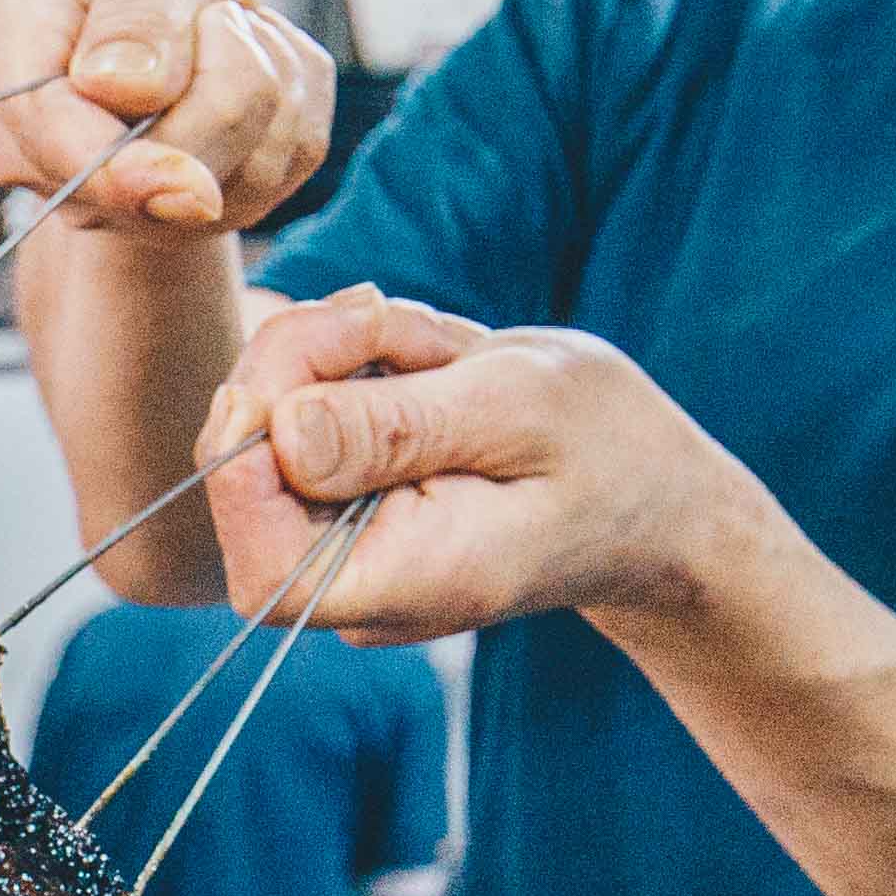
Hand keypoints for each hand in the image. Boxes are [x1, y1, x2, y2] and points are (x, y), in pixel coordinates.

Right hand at [0, 0, 338, 237]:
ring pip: (229, 184)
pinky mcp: (186, 212)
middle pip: (148, 180)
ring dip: (267, 87)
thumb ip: (139, 6)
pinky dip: (293, 106)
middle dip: (224, 87)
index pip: (52, 139)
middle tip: (219, 14)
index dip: (124, 171)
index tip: (196, 189)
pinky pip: (280, 172)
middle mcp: (39, 145)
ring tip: (228, 34)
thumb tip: (121, 89)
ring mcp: (108, 193)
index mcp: (4, 50)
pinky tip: (250, 68)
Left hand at [201, 286, 767, 643]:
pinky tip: (423, 358)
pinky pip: (307, 420)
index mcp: (413, 580)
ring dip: (332, 353)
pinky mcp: (352, 502)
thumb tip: (284, 434)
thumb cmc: (608, 448)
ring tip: (434, 343)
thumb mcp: (517, 407)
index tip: (287, 373)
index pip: (264, 566)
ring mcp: (355, 546)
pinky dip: (351, 365)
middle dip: (295, 368)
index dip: (242, 468)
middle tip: (380, 314)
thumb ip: (400, 425)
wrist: (652, 493)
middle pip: (252, 478)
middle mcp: (366, 581)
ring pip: (273, 431)